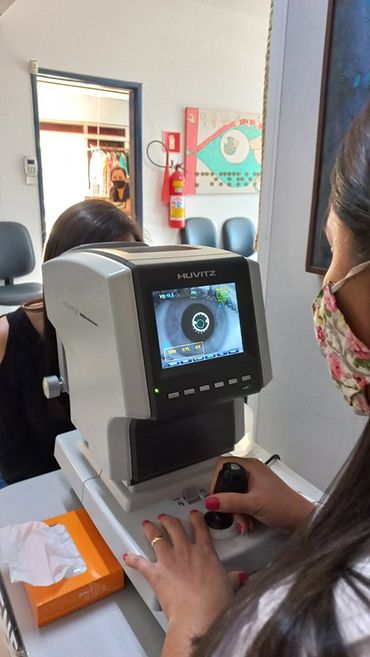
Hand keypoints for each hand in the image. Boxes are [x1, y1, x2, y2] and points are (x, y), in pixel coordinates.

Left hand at [124, 511, 243, 635]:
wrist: (200, 615)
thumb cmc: (216, 603)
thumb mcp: (229, 586)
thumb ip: (232, 578)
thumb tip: (240, 577)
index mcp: (205, 552)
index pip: (200, 528)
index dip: (196, 519)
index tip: (193, 515)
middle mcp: (186, 551)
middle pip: (175, 527)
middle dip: (169, 520)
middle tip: (165, 517)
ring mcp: (169, 560)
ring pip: (157, 538)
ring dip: (150, 530)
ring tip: (147, 525)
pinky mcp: (156, 573)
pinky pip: (141, 563)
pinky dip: (133, 560)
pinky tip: (128, 557)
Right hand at [205, 457, 314, 531]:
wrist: (300, 520)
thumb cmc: (285, 506)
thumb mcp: (253, 504)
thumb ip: (230, 502)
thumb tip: (210, 501)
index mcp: (251, 467)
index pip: (223, 465)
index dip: (216, 481)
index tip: (215, 497)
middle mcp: (252, 472)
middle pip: (227, 483)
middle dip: (227, 502)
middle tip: (230, 512)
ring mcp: (254, 484)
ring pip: (233, 495)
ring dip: (235, 511)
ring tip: (243, 522)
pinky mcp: (257, 495)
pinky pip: (241, 502)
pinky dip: (241, 513)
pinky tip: (247, 522)